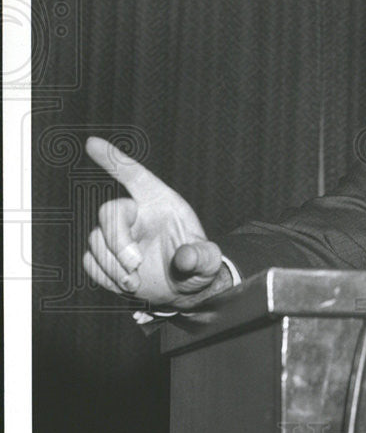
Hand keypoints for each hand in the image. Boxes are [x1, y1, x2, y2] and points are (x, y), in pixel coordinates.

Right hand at [83, 137, 230, 307]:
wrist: (184, 288)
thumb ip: (201, 256)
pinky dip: (105, 276)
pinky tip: (126, 284)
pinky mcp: (106, 257)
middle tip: (135, 265)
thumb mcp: (207, 261)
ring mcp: (119, 236)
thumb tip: (185, 258)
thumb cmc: (198, 265)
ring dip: (112, 265)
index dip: (114, 160)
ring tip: (135, 282)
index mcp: (161, 204)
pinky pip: (90, 261)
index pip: (135, 177)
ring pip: (95, 239)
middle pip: (108, 212)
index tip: (92, 143)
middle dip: (118, 241)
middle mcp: (137, 215)